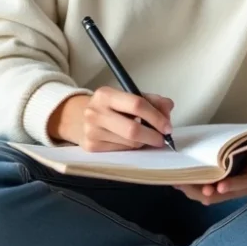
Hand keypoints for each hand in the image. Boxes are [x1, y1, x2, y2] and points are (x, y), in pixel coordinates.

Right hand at [50, 87, 172, 151]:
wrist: (77, 118)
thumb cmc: (109, 107)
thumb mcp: (127, 97)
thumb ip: (151, 100)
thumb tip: (168, 108)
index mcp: (105, 94)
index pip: (137, 104)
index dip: (156, 117)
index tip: (167, 126)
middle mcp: (95, 112)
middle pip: (133, 129)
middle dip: (153, 136)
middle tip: (162, 138)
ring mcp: (91, 131)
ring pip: (129, 143)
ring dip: (143, 142)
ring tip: (145, 137)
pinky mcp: (91, 147)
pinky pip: (121, 151)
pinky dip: (132, 148)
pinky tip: (131, 142)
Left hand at [174, 105, 246, 205]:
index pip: (245, 182)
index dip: (231, 185)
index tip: (214, 187)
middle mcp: (246, 184)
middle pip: (222, 194)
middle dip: (202, 191)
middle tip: (183, 182)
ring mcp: (235, 187)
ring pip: (212, 196)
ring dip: (194, 190)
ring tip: (176, 180)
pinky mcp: (226, 184)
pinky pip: (209, 190)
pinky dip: (195, 187)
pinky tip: (179, 179)